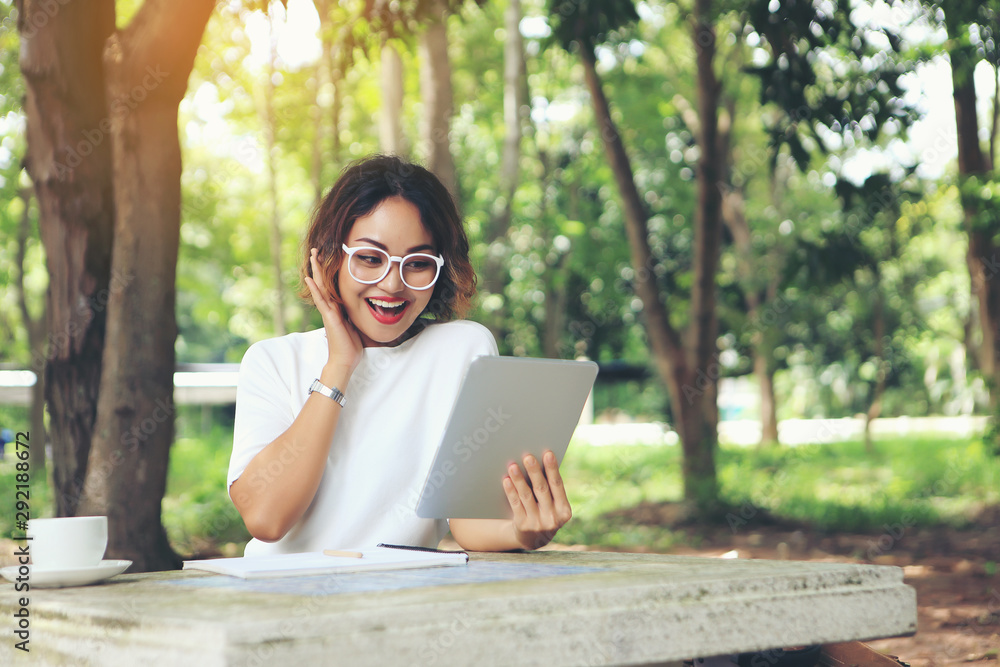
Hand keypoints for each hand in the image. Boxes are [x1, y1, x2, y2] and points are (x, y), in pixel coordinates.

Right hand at [304, 248, 362, 376]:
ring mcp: (328, 312)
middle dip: (320, 266)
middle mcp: (330, 308)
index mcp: (337, 308)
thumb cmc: (351, 346)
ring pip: (320, 287)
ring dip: (316, 271)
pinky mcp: (329, 318)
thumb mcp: (356, 324)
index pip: (331, 287)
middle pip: (323, 283)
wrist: (345, 360)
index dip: (328, 273)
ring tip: (312, 256)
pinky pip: (321, 300)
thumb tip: (363, 307)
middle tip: (315, 250)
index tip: (326, 260)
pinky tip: (309, 278)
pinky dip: (315, 289)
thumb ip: (354, 314)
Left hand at [503, 450, 572, 549]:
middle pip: (542, 489)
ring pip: (527, 496)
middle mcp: (553, 518)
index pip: (558, 485)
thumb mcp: (553, 506)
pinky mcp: (523, 526)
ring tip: (513, 466)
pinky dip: (511, 491)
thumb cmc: (543, 513)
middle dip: (534, 471)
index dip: (552, 469)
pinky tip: (506, 480)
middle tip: (528, 456)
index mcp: (564, 511)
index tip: (548, 453)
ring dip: (519, 479)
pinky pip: (516, 505)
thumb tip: (539, 461)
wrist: (532, 539)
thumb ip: (550, 489)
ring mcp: (537, 524)